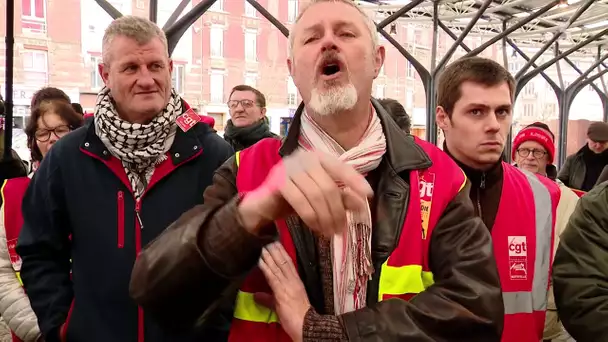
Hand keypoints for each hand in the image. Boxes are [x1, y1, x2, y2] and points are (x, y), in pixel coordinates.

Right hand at [239, 150, 372, 236]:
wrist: (263, 205)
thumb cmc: (295, 199)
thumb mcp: (321, 198)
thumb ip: (340, 197)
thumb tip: (361, 201)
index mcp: (317, 157)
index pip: (341, 167)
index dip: (355, 181)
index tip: (368, 196)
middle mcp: (304, 158)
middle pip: (329, 186)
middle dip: (338, 211)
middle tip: (341, 231)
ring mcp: (289, 168)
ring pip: (317, 195)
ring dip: (326, 218)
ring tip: (330, 233)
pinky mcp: (278, 182)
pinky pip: (301, 202)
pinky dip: (312, 218)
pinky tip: (317, 229)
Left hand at [255, 242, 309, 341]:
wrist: (306, 324)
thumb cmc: (298, 315)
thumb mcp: (281, 305)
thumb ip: (269, 299)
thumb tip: (256, 296)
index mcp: (296, 282)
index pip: (289, 265)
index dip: (282, 254)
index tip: (277, 244)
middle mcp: (292, 281)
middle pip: (283, 263)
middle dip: (276, 252)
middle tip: (269, 241)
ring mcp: (287, 285)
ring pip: (277, 267)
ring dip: (269, 257)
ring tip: (263, 247)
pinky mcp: (281, 291)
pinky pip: (272, 277)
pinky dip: (266, 268)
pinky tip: (261, 261)